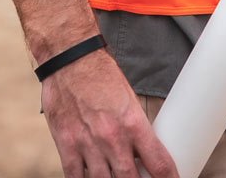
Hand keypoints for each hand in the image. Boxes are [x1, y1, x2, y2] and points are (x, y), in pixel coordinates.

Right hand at [41, 49, 177, 177]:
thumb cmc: (101, 75)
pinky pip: (76, 177)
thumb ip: (135, 128)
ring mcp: (88, 144)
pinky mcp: (66, 145)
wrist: (70, 59)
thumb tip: (142, 152)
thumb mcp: (129, 99)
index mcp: (133, 123)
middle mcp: (112, 138)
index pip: (159, 163)